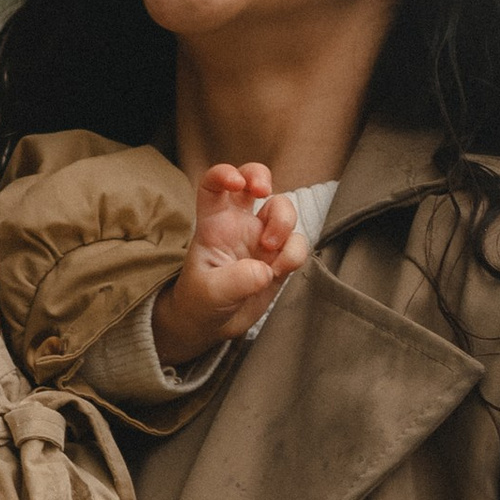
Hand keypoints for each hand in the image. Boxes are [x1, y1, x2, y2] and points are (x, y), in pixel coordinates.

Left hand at [151, 160, 309, 368]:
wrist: (213, 325)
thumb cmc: (201, 302)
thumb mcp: (210, 292)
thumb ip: (234, 280)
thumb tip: (264, 270)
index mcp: (214, 223)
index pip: (214, 184)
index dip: (224, 173)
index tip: (236, 183)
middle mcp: (239, 224)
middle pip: (255, 180)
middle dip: (261, 177)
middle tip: (264, 192)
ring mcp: (262, 238)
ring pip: (283, 209)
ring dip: (283, 223)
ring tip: (270, 250)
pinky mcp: (280, 257)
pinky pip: (297, 244)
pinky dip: (293, 255)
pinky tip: (277, 273)